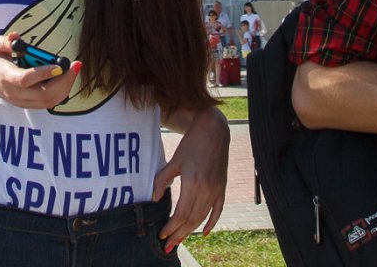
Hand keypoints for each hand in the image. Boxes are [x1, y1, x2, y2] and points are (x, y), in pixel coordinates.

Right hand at [0, 34, 81, 109]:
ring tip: (74, 69)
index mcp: (5, 77)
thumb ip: (5, 41)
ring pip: (48, 101)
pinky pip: (49, 103)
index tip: (60, 65)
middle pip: (42, 94)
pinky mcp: (28, 104)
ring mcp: (21, 101)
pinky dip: (62, 92)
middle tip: (76, 65)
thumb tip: (16, 37)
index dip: (43, 73)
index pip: (25, 79)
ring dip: (66, 87)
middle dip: (63, 81)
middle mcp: (14, 93)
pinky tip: (67, 77)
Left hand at [154, 105, 228, 250]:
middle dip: (179, 234)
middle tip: (168, 245)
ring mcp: (216, 189)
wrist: (213, 130)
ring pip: (203, 217)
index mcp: (193, 182)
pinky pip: (218, 210)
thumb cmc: (191, 143)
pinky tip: (203, 232)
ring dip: (191, 231)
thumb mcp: (174, 160)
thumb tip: (154, 198)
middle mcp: (207, 189)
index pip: (181, 213)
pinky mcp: (222, 187)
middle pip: (192, 219)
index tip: (162, 234)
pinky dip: (211, 223)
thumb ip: (162, 180)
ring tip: (180, 240)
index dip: (171, 226)